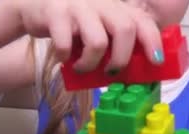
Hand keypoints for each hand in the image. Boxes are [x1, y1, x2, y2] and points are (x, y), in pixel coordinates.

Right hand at [12, 0, 161, 71]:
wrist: (32, 7)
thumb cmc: (69, 23)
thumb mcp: (95, 26)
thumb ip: (112, 40)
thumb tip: (128, 70)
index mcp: (113, 6)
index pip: (141, 20)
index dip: (152, 40)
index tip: (156, 61)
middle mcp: (100, 2)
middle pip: (124, 29)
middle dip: (121, 58)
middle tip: (111, 72)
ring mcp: (78, 6)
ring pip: (98, 41)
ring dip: (90, 64)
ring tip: (82, 68)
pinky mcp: (56, 13)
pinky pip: (65, 44)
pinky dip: (65, 58)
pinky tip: (63, 59)